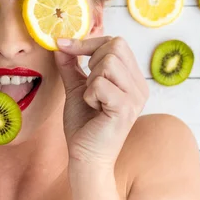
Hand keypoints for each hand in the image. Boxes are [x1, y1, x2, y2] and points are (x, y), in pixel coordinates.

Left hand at [54, 36, 149, 167]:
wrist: (86, 157)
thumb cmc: (84, 125)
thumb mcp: (76, 87)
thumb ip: (71, 65)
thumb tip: (60, 43)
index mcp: (132, 78)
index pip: (116, 42)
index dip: (88, 42)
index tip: (63, 45)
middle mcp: (139, 86)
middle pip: (115, 46)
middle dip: (92, 61)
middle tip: (89, 86)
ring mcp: (135, 97)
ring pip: (108, 63)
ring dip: (90, 80)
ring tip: (92, 99)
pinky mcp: (125, 108)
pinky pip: (100, 84)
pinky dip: (89, 95)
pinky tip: (94, 109)